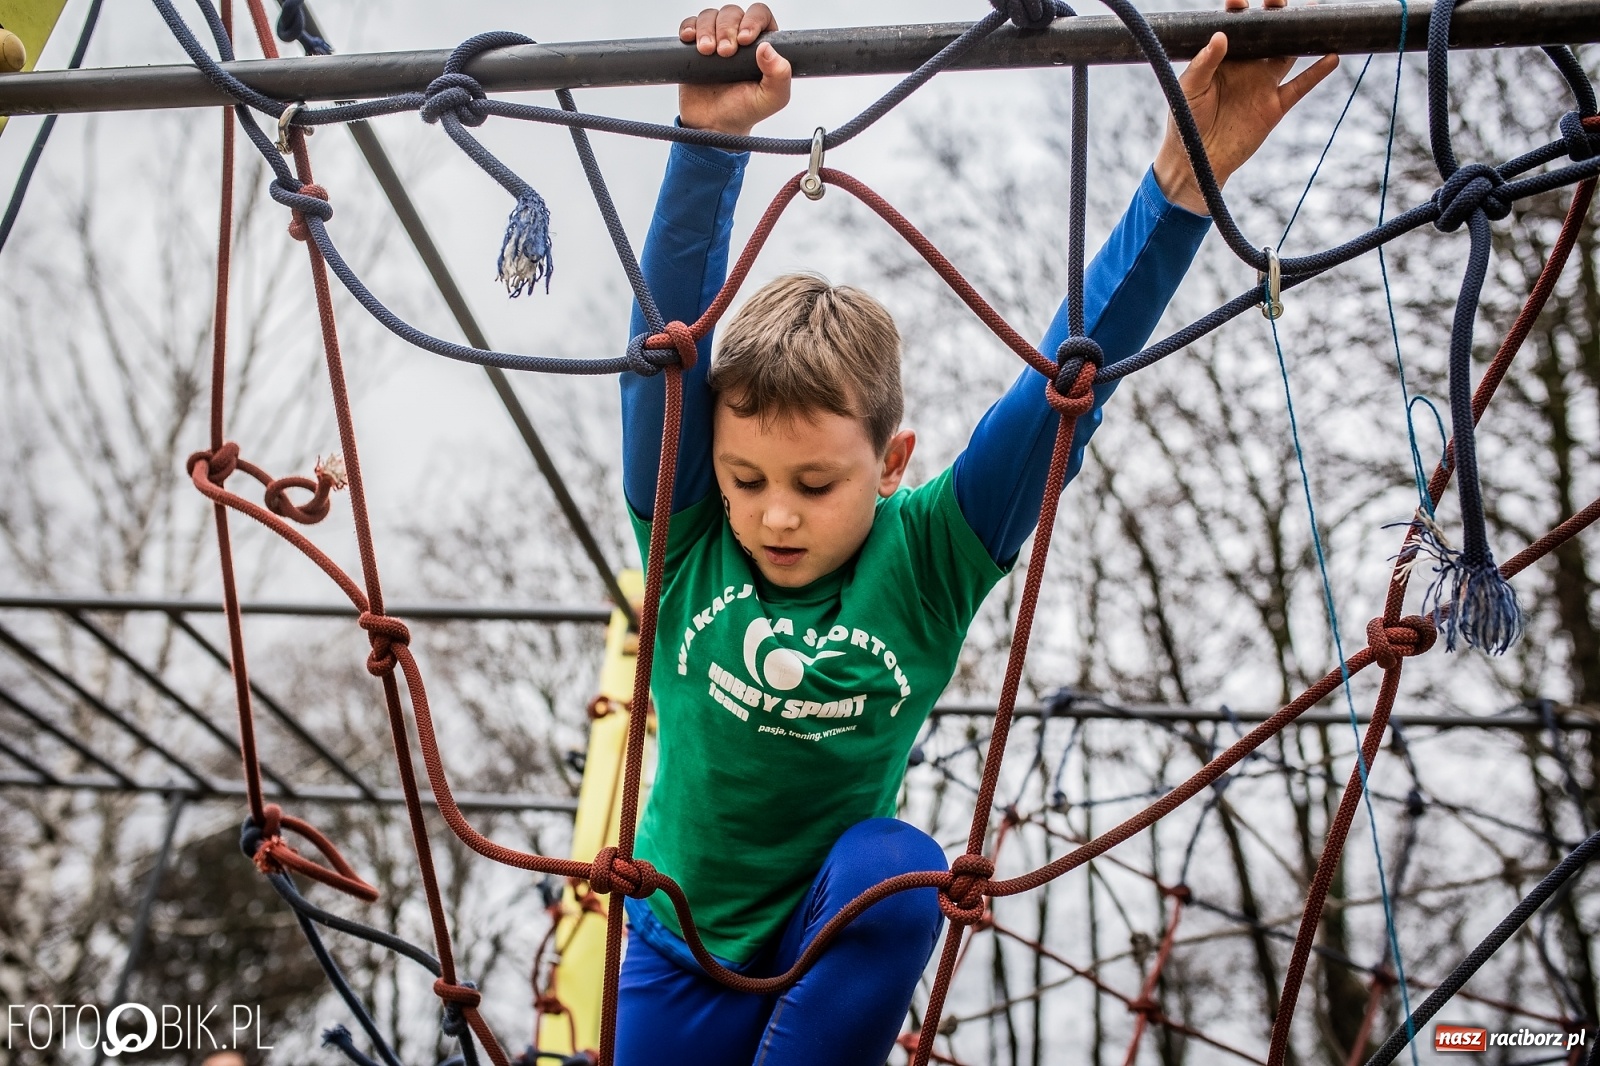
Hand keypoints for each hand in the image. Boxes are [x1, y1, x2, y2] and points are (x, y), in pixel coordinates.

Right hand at [679, 5, 792, 136]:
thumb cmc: (745, 111)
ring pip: (710, 16)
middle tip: (725, 52)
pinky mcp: (694, 46)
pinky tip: (690, 40)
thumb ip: (780, 75)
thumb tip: (767, 48)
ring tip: (707, 52)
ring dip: (706, 29)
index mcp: (762, 45)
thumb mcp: (772, 98)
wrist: (714, 126)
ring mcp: (716, 40)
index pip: (760, 15)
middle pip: (733, 13)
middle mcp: (739, 38)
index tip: (744, 39)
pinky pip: (689, 25)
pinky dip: (688, 28)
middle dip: (727, 28)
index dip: (752, 20)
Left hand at [1152, 0, 1339, 214]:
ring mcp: (1263, 85)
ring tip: (1314, 14)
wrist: (1197, 162)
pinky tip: (1331, 56)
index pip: (1237, 27)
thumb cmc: (1185, 122)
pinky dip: (1318, 72)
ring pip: (1288, 53)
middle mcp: (1247, 66)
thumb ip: (1204, 63)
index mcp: (1224, 59)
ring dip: (1301, 35)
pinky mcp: (1275, 106)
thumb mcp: (1189, 89)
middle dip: (1277, 14)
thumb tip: (1221, 36)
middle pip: (1269, 34)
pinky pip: (1300, 86)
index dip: (1241, 10)